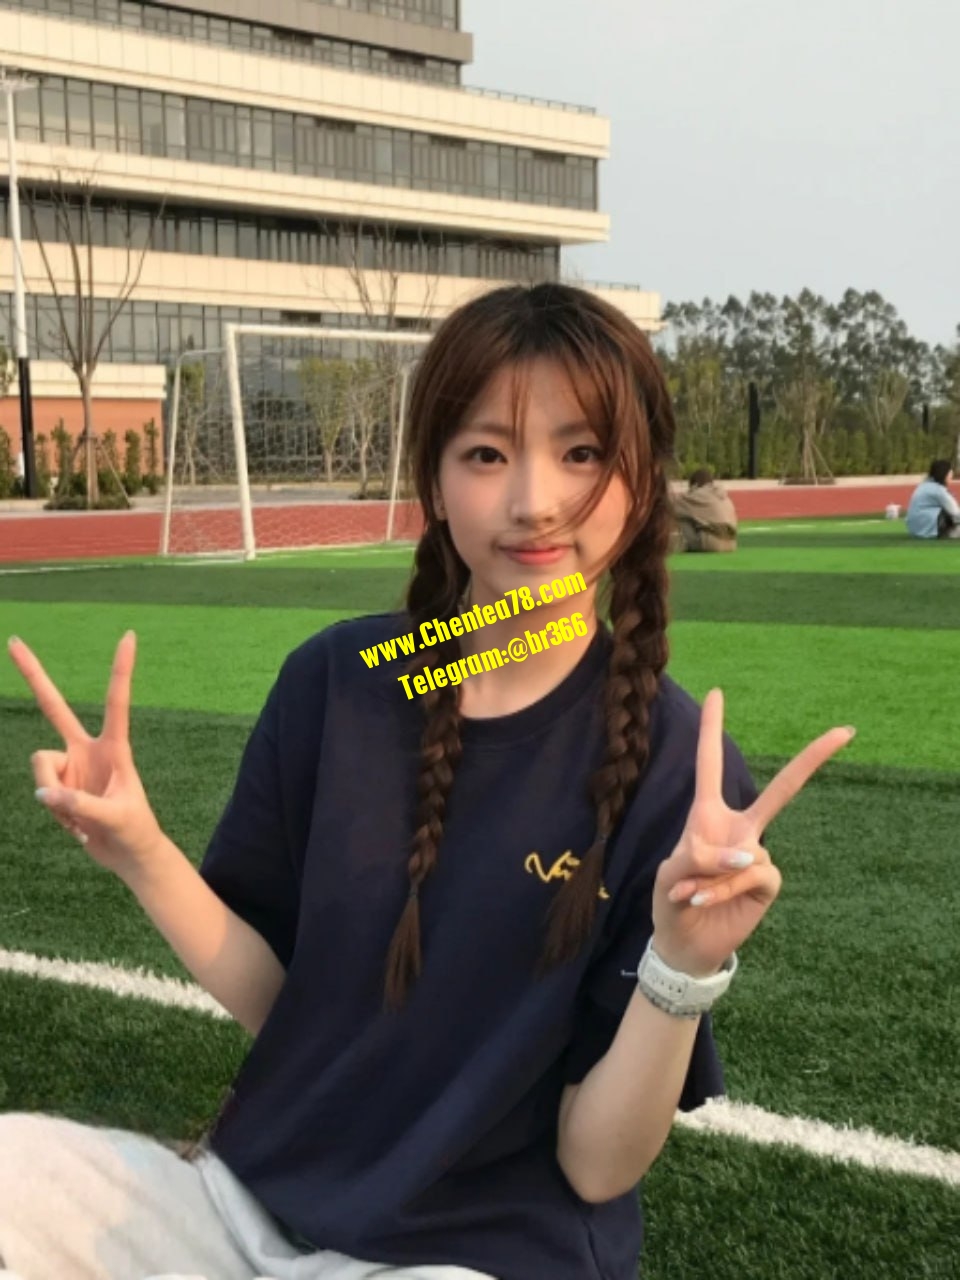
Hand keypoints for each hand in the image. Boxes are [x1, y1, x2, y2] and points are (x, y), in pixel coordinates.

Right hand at [9, 632, 164, 882]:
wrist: (128, 854)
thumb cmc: (134, 830)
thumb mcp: (115, 818)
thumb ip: (80, 805)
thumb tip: (45, 794)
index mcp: (115, 747)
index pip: (116, 701)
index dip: (121, 669)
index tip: (129, 635)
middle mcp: (87, 749)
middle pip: (53, 707)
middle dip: (33, 675)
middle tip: (14, 641)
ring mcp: (70, 766)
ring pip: (39, 766)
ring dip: (55, 797)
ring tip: (82, 818)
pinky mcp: (58, 785)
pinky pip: (42, 791)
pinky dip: (56, 812)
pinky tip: (76, 824)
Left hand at [651, 689, 854, 977]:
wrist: (683, 944)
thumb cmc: (671, 901)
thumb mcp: (670, 873)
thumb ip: (699, 855)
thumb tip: (748, 853)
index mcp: (707, 815)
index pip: (711, 765)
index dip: (710, 729)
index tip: (715, 691)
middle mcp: (739, 829)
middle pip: (782, 790)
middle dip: (813, 760)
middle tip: (846, 731)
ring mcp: (757, 855)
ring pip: (744, 854)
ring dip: (712, 877)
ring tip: (689, 893)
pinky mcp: (767, 883)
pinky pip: (753, 875)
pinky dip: (724, 888)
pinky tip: (703, 899)